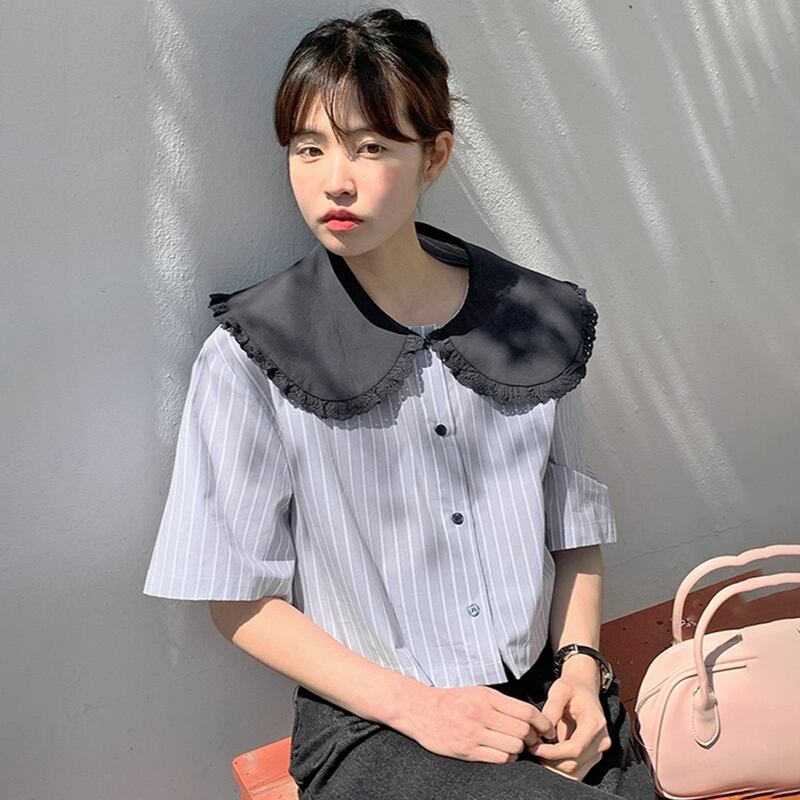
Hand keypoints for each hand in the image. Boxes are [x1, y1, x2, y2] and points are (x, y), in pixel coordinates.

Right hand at [403, 684, 558, 764]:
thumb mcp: (478, 692)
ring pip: (513, 747)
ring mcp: (473, 733)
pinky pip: (499, 759)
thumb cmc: (454, 700)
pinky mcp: (467, 750)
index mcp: (487, 697)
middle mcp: (481, 713)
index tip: (548, 729)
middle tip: (531, 739)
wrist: (422, 710)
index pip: (526, 711)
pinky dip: (507, 758)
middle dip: (532, 738)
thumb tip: (531, 717)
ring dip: (519, 749)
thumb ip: (502, 703)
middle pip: (522, 730)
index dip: (543, 722)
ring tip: (515, 746)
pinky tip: (503, 753)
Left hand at [526, 674, 612, 781]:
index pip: (574, 748)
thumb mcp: (560, 689)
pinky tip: (548, 756)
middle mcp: (602, 741)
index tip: (534, 748)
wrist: (584, 689)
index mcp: (595, 723)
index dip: (553, 753)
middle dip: (550, 761)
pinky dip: (560, 768)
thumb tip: (542, 731)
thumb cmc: (571, 688)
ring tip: (539, 752)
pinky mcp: (594, 756)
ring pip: (575, 772)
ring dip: (554, 767)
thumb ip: (552, 708)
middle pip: (574, 764)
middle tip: (532, 749)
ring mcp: (599, 751)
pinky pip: (577, 772)